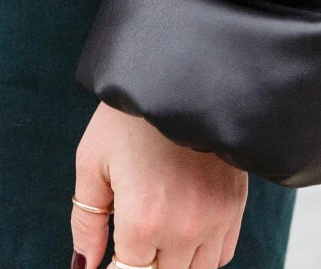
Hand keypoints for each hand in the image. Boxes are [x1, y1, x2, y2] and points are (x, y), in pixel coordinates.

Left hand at [73, 101, 247, 268]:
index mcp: (143, 221)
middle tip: (132, 233)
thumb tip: (84, 264)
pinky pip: (220, 254)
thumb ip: (86, 220)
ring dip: (172, 261)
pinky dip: (201, 252)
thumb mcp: (93, 160)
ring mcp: (214, 220)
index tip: (113, 256)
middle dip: (142, 262)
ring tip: (157, 229)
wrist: (182, 71)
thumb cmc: (131, 113)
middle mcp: (183, 229)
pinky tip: (183, 227)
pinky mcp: (236, 206)